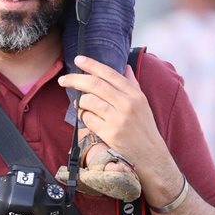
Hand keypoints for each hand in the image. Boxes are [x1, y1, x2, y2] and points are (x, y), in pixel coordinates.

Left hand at [57, 55, 167, 175]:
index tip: (78, 59)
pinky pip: (88, 119)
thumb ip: (132, 84)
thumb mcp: (143, 103)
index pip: (109, 73)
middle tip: (63, 80)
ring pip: (88, 101)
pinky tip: (87, 118)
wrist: (151, 154)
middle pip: (95, 84)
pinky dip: (84, 117)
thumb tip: (126, 67)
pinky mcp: (110, 133)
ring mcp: (118, 118)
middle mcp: (127, 103)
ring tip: (80, 105)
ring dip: (80, 102)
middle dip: (75, 79)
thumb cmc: (144, 128)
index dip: (92, 64)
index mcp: (134, 94)